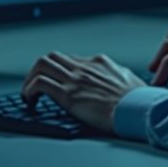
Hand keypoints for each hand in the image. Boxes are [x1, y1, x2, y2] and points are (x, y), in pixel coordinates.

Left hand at [21, 52, 146, 133]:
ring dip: (30, 77)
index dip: (60, 71)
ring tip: (28, 92)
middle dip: (40, 69)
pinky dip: (29, 90)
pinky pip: (39, 84)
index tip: (56, 81)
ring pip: (41, 64)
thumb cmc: (138, 100)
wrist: (138, 109)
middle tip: (35, 83)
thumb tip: (116, 79)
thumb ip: (117, 76)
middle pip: (52, 57)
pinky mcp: (68, 95)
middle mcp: (84, 67)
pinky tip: (29, 100)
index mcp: (99, 63)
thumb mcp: (129, 80)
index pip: (71, 59)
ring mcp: (75, 79)